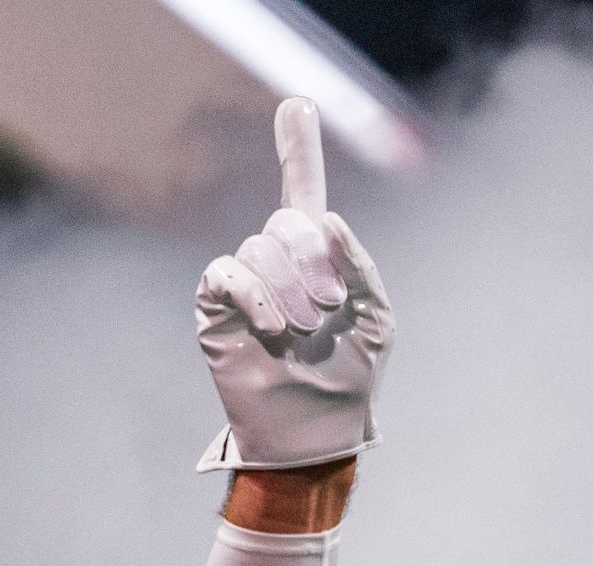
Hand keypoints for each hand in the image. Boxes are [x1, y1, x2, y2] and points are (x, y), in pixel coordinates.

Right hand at [194, 99, 390, 470]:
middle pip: (287, 223)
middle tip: (330, 308)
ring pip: (260, 249)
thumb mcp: (377, 320)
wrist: (316, 434)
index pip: (302, 192)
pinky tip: (274, 326)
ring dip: (292, 291)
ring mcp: (244, 282)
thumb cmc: (350, 382)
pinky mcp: (216, 306)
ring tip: (305, 332)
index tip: (298, 104)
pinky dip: (255, 294)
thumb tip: (330, 219)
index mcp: (318, 259)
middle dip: (315, 262)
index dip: (298, 149)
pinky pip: (226, 272)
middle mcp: (276, 263)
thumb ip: (362, 267)